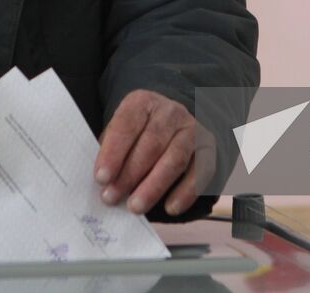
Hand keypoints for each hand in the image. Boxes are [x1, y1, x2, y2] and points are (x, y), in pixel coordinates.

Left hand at [93, 89, 215, 216]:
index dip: (113, 152)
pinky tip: (170, 208)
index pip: (127, 124)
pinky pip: (201, 172)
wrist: (171, 125)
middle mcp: (170, 112)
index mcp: (143, 102)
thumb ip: (111, 153)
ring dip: (154, 186)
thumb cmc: (137, 135)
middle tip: (112, 198)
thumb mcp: (121, 133)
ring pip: (175, 159)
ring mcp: (192, 129)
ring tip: (135, 207)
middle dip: (129, 174)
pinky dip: (185, 192)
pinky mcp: (208, 149)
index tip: (101, 178)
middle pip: (151, 143)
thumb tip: (104, 184)